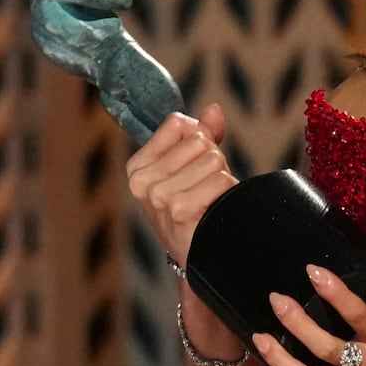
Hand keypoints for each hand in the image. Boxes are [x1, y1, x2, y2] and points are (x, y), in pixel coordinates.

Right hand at [125, 102, 237, 266]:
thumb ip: (203, 134)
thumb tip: (214, 109)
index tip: (194, 166)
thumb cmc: (197, 208)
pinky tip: (215, 209)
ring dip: (221, 179)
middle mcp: (142, 182)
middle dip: (213, 161)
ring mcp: (159, 197)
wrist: (200, 256)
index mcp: (138, 167)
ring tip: (209, 200)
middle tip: (205, 188)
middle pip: (199, 141)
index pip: (179, 124)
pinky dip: (227, 192)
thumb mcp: (193, 167)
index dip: (199, 140)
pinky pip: (221, 180)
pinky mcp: (180, 210)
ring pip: (213, 160)